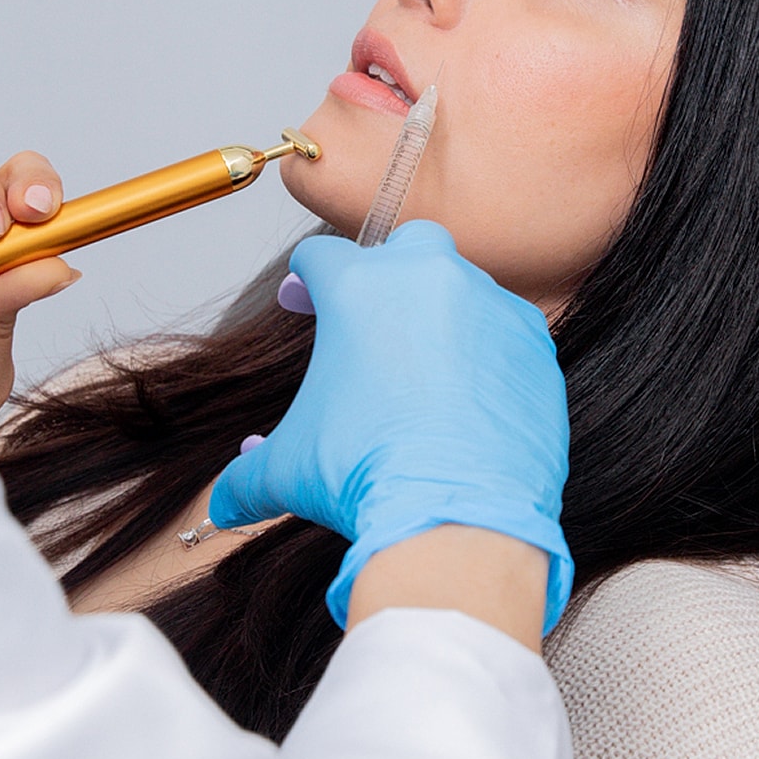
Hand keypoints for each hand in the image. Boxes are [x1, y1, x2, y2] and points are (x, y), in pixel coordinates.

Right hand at [209, 221, 573, 632]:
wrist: (457, 514)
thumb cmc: (367, 475)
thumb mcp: (288, 471)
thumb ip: (249, 478)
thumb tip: (224, 505)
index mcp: (359, 288)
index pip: (321, 256)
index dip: (308, 280)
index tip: (306, 298)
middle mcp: (427, 279)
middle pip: (407, 244)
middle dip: (390, 272)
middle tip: (377, 318)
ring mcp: (489, 306)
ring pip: (466, 289)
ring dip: (447, 317)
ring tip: (430, 374)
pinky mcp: (535, 345)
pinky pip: (509, 335)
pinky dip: (491, 357)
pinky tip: (474, 400)